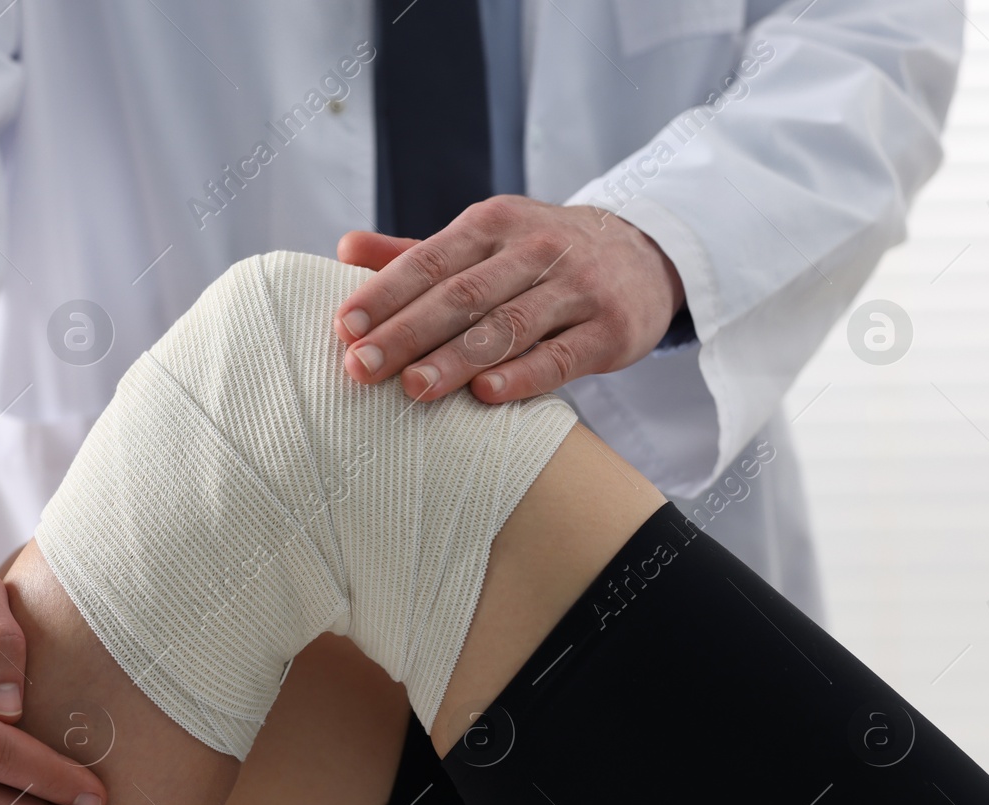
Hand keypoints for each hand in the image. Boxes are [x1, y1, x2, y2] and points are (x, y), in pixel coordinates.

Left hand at [333, 196, 685, 402]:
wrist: (644, 254)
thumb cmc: (539, 258)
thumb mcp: (484, 242)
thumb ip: (415, 254)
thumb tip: (345, 250)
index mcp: (492, 225)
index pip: (429, 261)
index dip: (385, 295)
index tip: (344, 328)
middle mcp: (534, 249)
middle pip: (462, 296)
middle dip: (407, 333)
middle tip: (360, 367)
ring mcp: (576, 289)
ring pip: (508, 326)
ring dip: (456, 359)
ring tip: (412, 388)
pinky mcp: (610, 330)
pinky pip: (562, 355)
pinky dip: (524, 376)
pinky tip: (486, 395)